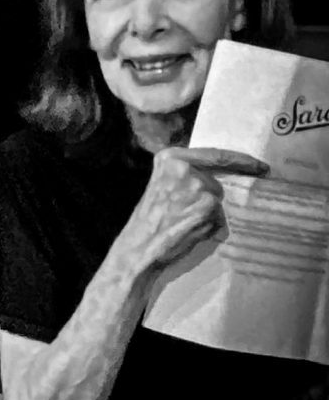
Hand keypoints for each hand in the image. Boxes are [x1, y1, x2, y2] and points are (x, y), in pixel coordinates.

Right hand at [115, 147, 268, 276]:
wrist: (140, 245)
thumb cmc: (149, 218)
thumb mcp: (162, 185)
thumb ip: (186, 175)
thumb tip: (219, 178)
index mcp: (171, 157)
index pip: (216, 155)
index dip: (242, 160)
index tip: (260, 166)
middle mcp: (185, 167)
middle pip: (216, 181)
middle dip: (209, 198)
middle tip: (189, 213)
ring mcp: (197, 186)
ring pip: (217, 200)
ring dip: (207, 213)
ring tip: (182, 222)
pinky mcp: (207, 206)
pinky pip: (218, 216)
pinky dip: (208, 224)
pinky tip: (189, 229)